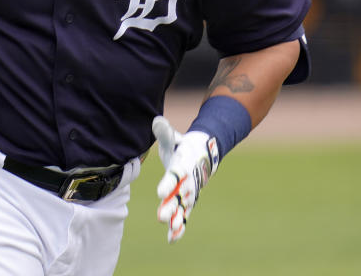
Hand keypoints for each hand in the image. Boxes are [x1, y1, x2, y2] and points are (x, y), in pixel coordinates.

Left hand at [152, 115, 219, 242]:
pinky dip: (179, 227)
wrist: (204, 154)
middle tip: (160, 217)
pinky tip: (171, 239)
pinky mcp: (188, 201)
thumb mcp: (174, 138)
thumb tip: (156, 120)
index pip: (175, 175)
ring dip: (175, 219)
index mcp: (183, 166)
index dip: (168, 184)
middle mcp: (187, 182)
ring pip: (183, 209)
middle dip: (170, 207)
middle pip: (179, 196)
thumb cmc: (183, 146)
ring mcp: (189, 194)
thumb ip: (164, 132)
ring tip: (167, 230)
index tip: (160, 194)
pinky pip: (184, 216)